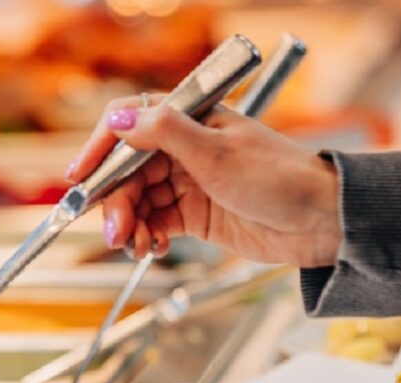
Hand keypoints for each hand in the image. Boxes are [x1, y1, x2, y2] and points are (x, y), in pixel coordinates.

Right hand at [65, 97, 341, 264]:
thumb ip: (166, 133)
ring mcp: (189, 183)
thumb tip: (121, 117)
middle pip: (129, 172)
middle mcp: (185, 149)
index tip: (80, 178)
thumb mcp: (219, 153)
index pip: (131, 125)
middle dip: (117, 202)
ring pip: (139, 201)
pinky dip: (148, 237)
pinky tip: (153, 248)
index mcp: (191, 120)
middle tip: (118, 232)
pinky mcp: (196, 214)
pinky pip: (156, 223)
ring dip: (130, 225)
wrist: (320, 222)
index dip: (101, 150)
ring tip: (137, 246)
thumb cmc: (282, 179)